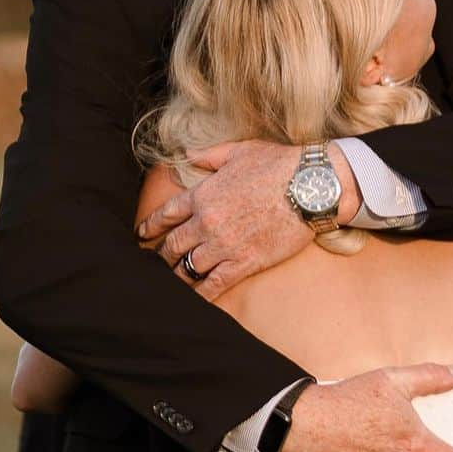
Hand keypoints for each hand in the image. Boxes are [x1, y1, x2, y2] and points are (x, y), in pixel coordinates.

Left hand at [137, 140, 360, 300]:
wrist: (309, 187)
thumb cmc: (277, 164)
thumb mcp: (238, 151)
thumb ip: (208, 155)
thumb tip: (186, 153)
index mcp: (203, 195)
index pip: (167, 214)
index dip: (151, 226)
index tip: (142, 235)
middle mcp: (207, 223)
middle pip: (173, 245)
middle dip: (161, 255)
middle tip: (155, 263)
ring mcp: (224, 245)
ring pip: (189, 268)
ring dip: (178, 276)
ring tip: (171, 282)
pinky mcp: (244, 262)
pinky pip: (215, 284)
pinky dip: (201, 294)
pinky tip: (194, 300)